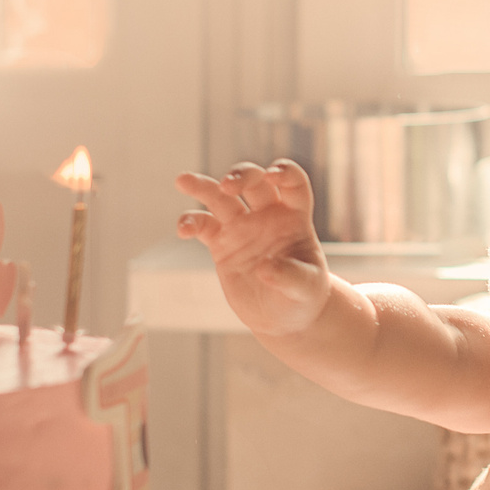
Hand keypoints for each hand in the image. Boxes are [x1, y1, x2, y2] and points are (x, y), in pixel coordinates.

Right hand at [175, 161, 330, 337]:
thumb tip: (267, 269)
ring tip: (183, 181)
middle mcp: (267, 215)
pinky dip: (190, 222)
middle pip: (254, 181)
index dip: (285, 172)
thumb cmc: (302, 297)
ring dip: (203, 186)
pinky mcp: (221, 244)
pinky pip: (202, 225)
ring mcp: (242, 227)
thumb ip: (292, 277)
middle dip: (241, 175)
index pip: (293, 182)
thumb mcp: (306, 289)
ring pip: (221, 197)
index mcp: (295, 217)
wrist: (282, 317)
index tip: (272, 175)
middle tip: (227, 186)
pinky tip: (183, 230)